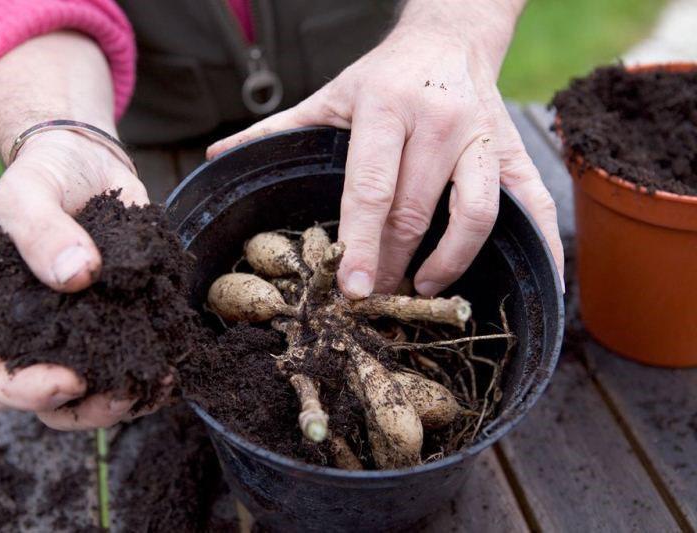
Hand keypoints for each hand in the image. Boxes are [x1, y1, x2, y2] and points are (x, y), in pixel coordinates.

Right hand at [0, 130, 166, 429]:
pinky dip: (157, 367)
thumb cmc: (43, 176)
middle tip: (126, 392)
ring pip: (100, 391)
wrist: (85, 161)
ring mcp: (84, 330)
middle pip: (54, 403)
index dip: (28, 392)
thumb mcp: (27, 192)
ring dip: (132, 396)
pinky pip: (136, 357)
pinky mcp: (124, 317)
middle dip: (91, 409)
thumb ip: (41, 230)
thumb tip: (77, 275)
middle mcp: (40, 333)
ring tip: (163, 379)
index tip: (69, 379)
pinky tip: (177, 358)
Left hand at [207, 0, 563, 297]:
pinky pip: (534, 205)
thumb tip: (217, 157)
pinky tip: (525, 280)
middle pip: (416, 213)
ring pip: (475, 215)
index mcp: (385, 109)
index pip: (371, 190)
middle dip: (392, 265)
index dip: (360, 244)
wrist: (450, 36)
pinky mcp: (516, 150)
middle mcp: (439, 122)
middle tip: (375, 300)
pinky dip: (538, 247)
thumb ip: (275, 129)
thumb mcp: (328, 95)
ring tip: (420, 288)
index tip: (353, 289)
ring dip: (447, 264)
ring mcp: (484, 137)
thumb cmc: (382, 76)